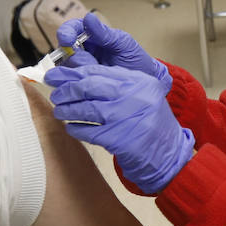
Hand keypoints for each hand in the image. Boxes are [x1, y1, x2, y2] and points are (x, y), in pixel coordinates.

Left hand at [45, 63, 193, 193]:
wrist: (169, 154)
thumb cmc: (151, 124)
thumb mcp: (141, 95)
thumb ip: (116, 84)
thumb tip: (77, 77)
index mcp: (137, 80)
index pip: (98, 71)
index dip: (73, 72)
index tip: (57, 75)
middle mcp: (132, 95)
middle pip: (89, 86)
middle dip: (67, 89)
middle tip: (55, 93)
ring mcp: (125, 117)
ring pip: (86, 108)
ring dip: (67, 109)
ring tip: (59, 111)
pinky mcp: (118, 138)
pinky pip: (88, 131)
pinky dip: (76, 128)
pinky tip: (71, 128)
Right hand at [55, 13, 167, 83]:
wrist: (145, 83)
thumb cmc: (136, 60)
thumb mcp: (122, 44)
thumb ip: (105, 33)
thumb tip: (88, 17)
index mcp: (92, 36)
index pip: (72, 29)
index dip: (66, 33)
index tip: (66, 39)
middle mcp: (83, 51)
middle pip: (65, 50)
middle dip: (75, 56)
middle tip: (90, 62)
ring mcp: (82, 68)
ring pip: (67, 67)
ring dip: (79, 70)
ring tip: (98, 73)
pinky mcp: (82, 84)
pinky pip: (71, 82)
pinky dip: (76, 82)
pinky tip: (90, 84)